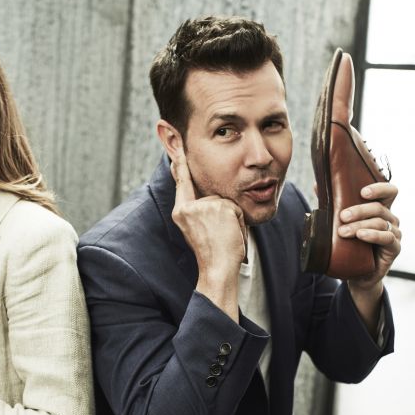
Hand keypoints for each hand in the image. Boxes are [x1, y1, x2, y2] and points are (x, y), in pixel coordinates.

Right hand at [170, 149, 246, 277]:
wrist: (217, 267)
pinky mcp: (218, 206)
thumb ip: (199, 211)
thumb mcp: (197, 230)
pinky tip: (230, 234)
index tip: (176, 147)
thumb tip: (207, 197)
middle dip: (222, 215)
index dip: (179, 163)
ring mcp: (203, 206)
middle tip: (217, 237)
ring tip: (224, 237)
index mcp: (180, 211)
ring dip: (231, 220)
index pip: (182, 182)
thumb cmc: (211, 253)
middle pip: (213, 197)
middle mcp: (188, 207)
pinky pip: (236, 209)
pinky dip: (238, 222)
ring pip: (226, 203)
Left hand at [337, 182, 401, 292]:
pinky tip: (361, 236)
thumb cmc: (352, 247)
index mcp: (380, 210)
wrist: (358, 274)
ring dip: (359, 225)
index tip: (362, 192)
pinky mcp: (395, 248)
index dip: (379, 188)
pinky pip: (387, 238)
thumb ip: (333, 205)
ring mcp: (394, 233)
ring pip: (380, 222)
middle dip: (359, 210)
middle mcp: (390, 219)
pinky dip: (373, 235)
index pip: (389, 192)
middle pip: (379, 207)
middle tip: (341, 217)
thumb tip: (317, 186)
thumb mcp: (341, 225)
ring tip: (343, 232)